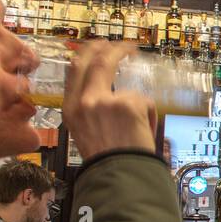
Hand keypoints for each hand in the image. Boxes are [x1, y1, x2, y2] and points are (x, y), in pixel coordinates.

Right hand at [64, 41, 157, 159]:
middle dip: (112, 50)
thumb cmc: (106, 160)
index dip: (88, 54)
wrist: (118, 175)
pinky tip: (143, 134)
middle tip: (125, 46)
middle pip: (97, 61)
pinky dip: (149, 118)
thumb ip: (92, 109)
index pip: (75, 69)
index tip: (99, 46)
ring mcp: (105, 100)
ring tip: (139, 130)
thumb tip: (109, 91)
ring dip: (140, 107)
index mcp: (70, 109)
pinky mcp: (127, 104)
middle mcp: (84, 101)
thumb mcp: (85, 131)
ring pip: (130, 91)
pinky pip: (145, 103)